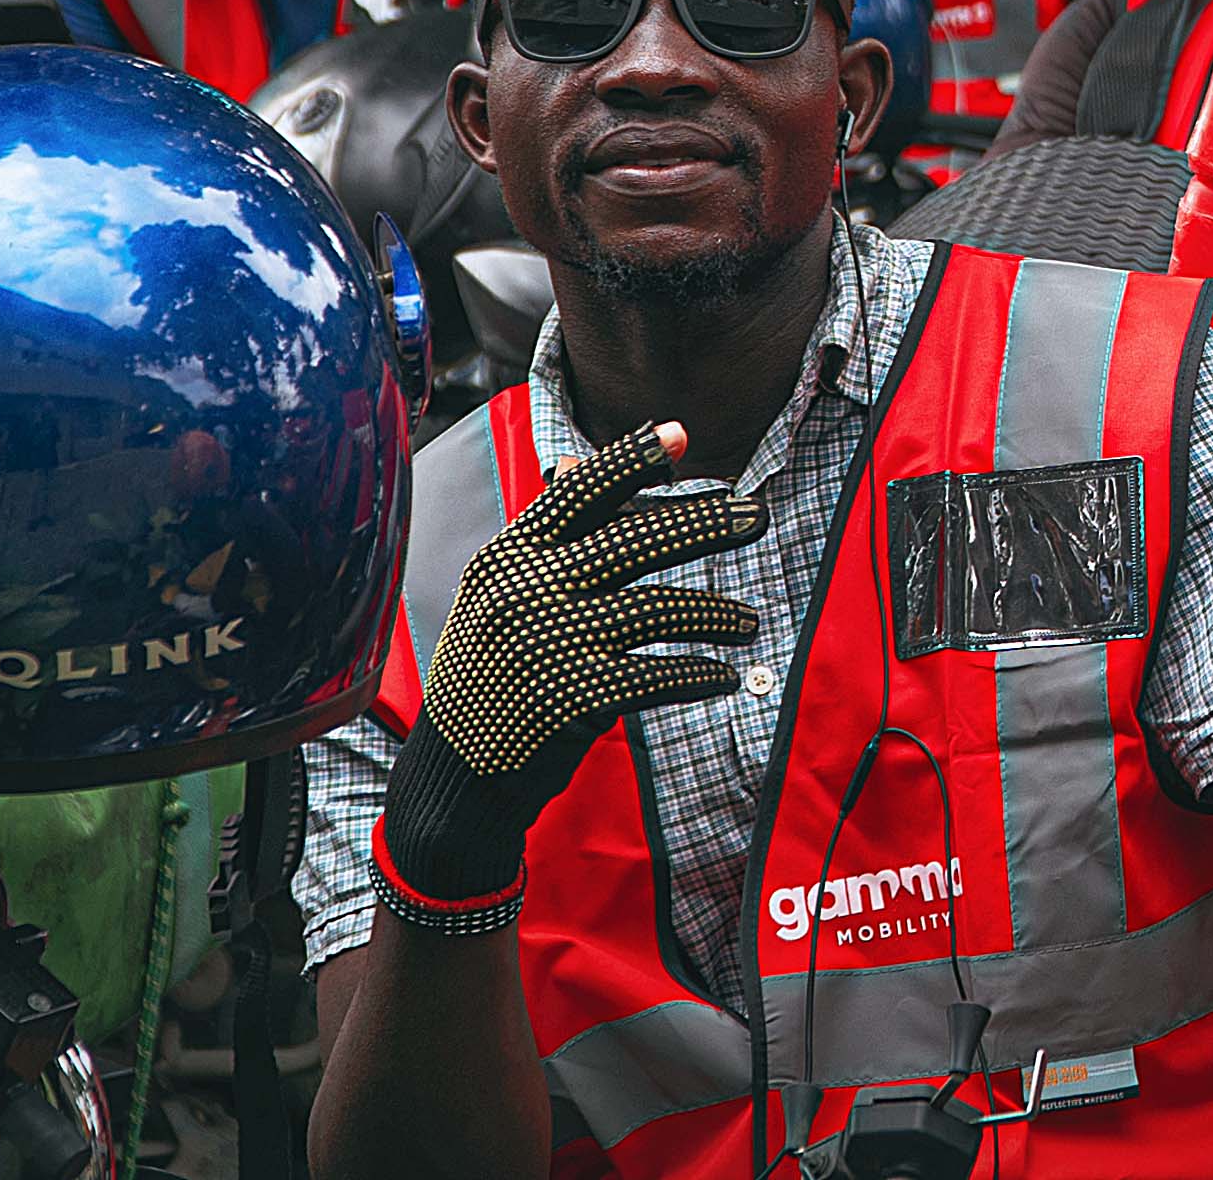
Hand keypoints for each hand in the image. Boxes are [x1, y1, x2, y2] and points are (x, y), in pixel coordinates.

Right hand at [380, 421, 764, 902]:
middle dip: (706, 523)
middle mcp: (525, 592)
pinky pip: (657, 675)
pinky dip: (697, 673)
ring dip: (716, 614)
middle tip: (758, 515)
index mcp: (506, 559)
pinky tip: (724, 675)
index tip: (681, 434)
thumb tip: (576, 460)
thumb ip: (546, 535)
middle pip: (635, 541)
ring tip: (748, 623)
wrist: (454, 778)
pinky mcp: (574, 698)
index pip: (578, 495)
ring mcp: (549, 643)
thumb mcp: (498, 595)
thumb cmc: (491, 672)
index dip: (630, 460)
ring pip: (658, 609)